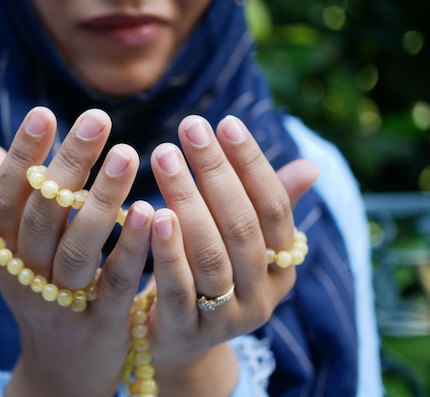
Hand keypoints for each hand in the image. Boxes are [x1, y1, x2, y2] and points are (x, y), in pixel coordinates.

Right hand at [0, 107, 154, 396]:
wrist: (61, 374)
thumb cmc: (44, 296)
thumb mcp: (19, 255)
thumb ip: (11, 205)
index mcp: (3, 252)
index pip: (5, 198)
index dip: (21, 157)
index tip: (44, 114)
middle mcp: (25, 276)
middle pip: (43, 216)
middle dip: (69, 164)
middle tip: (97, 118)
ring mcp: (60, 303)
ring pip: (77, 247)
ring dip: (102, 199)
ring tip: (128, 153)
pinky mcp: (98, 325)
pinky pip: (114, 282)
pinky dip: (131, 245)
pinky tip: (151, 210)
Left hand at [145, 115, 317, 395]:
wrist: (178, 339)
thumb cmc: (211, 273)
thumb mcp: (241, 242)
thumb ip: (268, 207)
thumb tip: (311, 167)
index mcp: (282, 267)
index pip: (275, 209)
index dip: (252, 165)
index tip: (226, 123)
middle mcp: (262, 294)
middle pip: (242, 226)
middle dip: (216, 172)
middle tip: (189, 127)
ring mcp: (225, 317)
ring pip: (211, 254)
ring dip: (188, 200)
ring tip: (165, 157)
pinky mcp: (187, 331)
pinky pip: (177, 287)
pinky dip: (166, 249)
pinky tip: (150, 211)